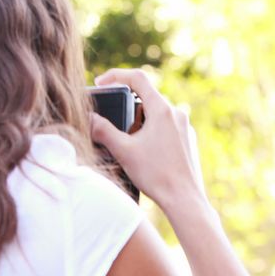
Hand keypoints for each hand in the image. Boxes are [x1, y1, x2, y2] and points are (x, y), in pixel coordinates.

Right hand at [89, 69, 204, 209]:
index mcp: (161, 109)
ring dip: (137, 123)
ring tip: (129, 144)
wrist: (184, 199)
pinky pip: (165, 127)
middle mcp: (176, 113)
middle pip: (145, 98)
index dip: (115, 75)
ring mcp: (184, 126)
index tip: (100, 83)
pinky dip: (150, 132)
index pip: (137, 78)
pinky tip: (144, 154)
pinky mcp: (187, 139)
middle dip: (125, 108)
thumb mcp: (123, 151)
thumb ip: (102, 130)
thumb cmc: (156, 175)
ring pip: (155, 114)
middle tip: (113, 125)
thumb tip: (87, 118)